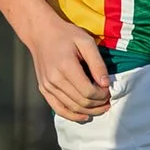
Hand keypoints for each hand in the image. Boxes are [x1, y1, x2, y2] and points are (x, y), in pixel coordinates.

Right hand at [25, 7, 112, 122]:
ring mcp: (47, 86)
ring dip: (90, 110)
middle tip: (108, 99)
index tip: (109, 90)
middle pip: (82, 102)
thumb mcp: (86, 42)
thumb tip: (105, 84)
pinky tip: (85, 116)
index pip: (88, 91)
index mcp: (66, 67)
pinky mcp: (44, 89)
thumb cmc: (66, 35)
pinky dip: (73, 115)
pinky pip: (58, 109)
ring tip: (101, 107)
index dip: (102, 95)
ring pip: (72, 107)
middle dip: (98, 104)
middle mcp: (54, 79)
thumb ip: (97, 63)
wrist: (41, 33)